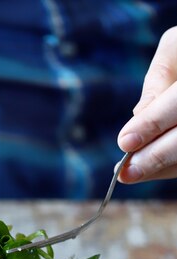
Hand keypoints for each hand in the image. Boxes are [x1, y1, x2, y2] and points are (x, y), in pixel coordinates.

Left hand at [118, 26, 176, 183]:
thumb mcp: (176, 47)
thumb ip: (158, 79)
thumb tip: (138, 118)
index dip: (152, 124)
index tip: (124, 142)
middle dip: (155, 158)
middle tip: (125, 172)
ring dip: (161, 169)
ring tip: (130, 173)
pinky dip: (169, 167)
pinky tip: (148, 169)